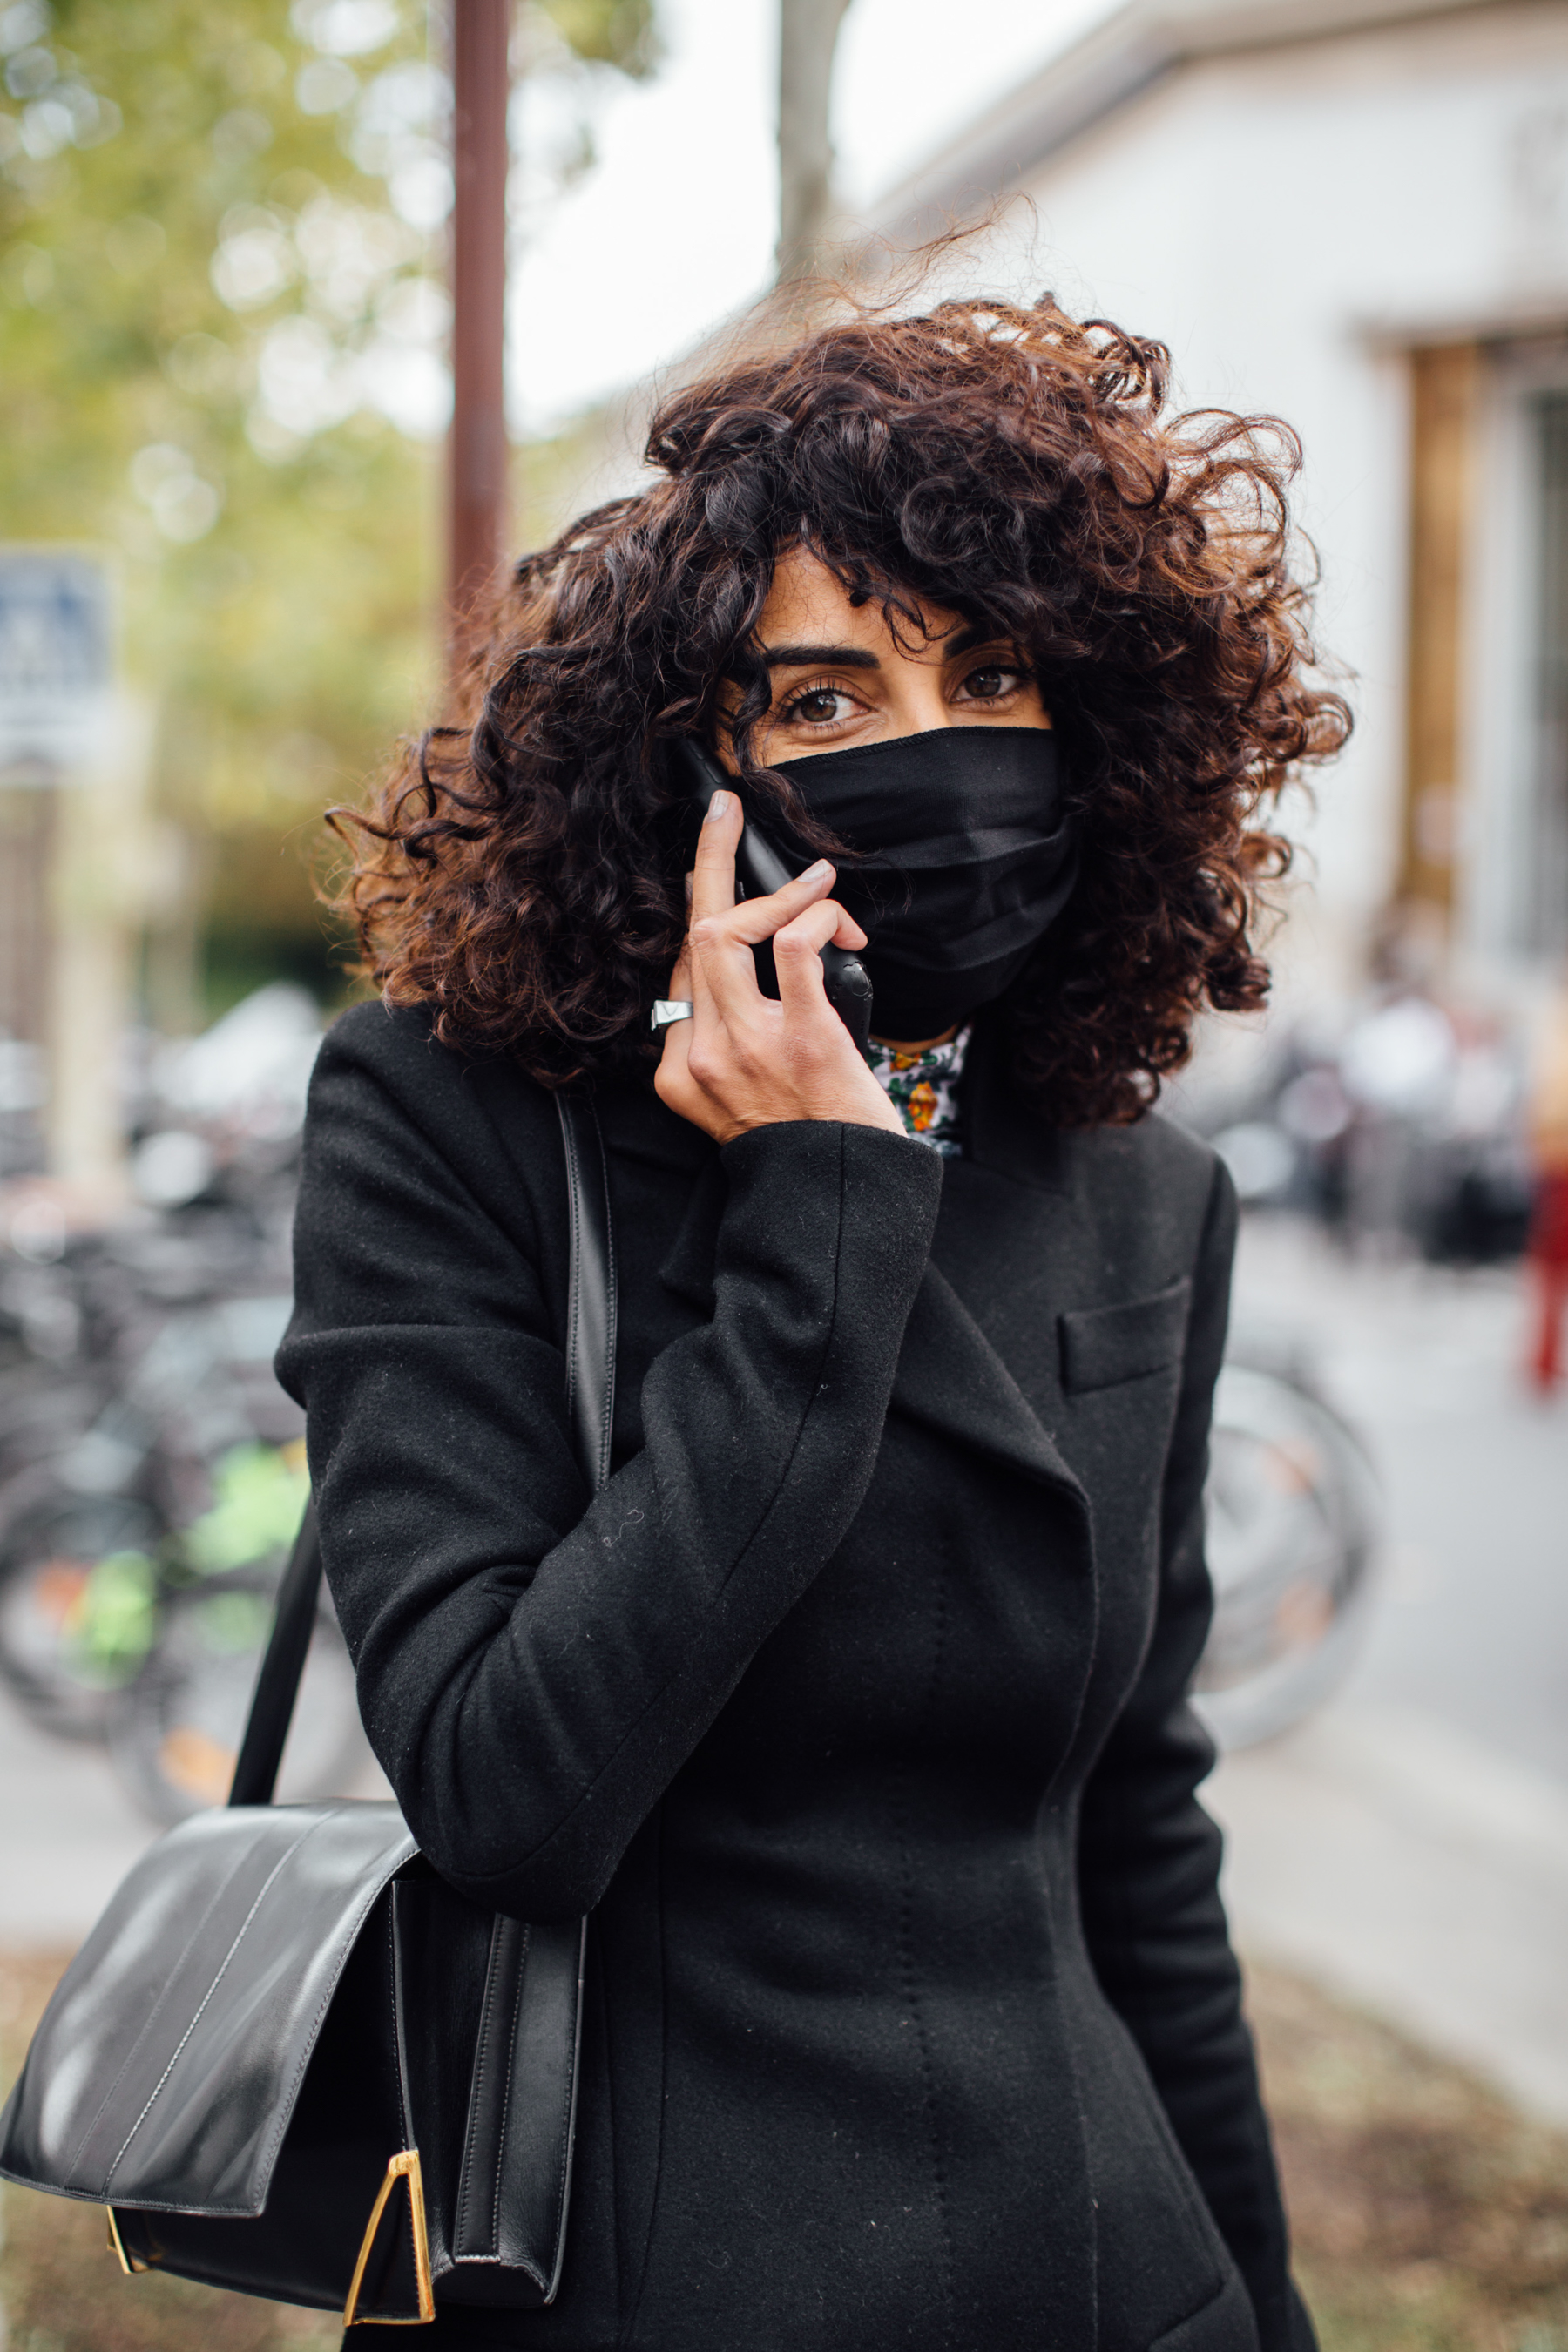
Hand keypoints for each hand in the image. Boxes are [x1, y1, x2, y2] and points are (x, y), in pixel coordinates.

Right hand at [654, 789, 904, 1146]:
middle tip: (723, 810)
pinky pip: (793, 949)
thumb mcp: (740, 1105)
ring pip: (729, 931)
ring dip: (778, 891)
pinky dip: (816, 920)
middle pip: (694, 934)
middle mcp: (702, 1055)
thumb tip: (761, 971)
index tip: (719, 875)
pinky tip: (838, 924)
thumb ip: (728, 1047)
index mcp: (680, 1073)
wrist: (835, 1202)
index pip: (680, 970)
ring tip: (818, 879)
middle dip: (708, 859)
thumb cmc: (805, 1150)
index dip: (708, 917)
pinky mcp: (801, 1038)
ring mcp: (747, 1046)